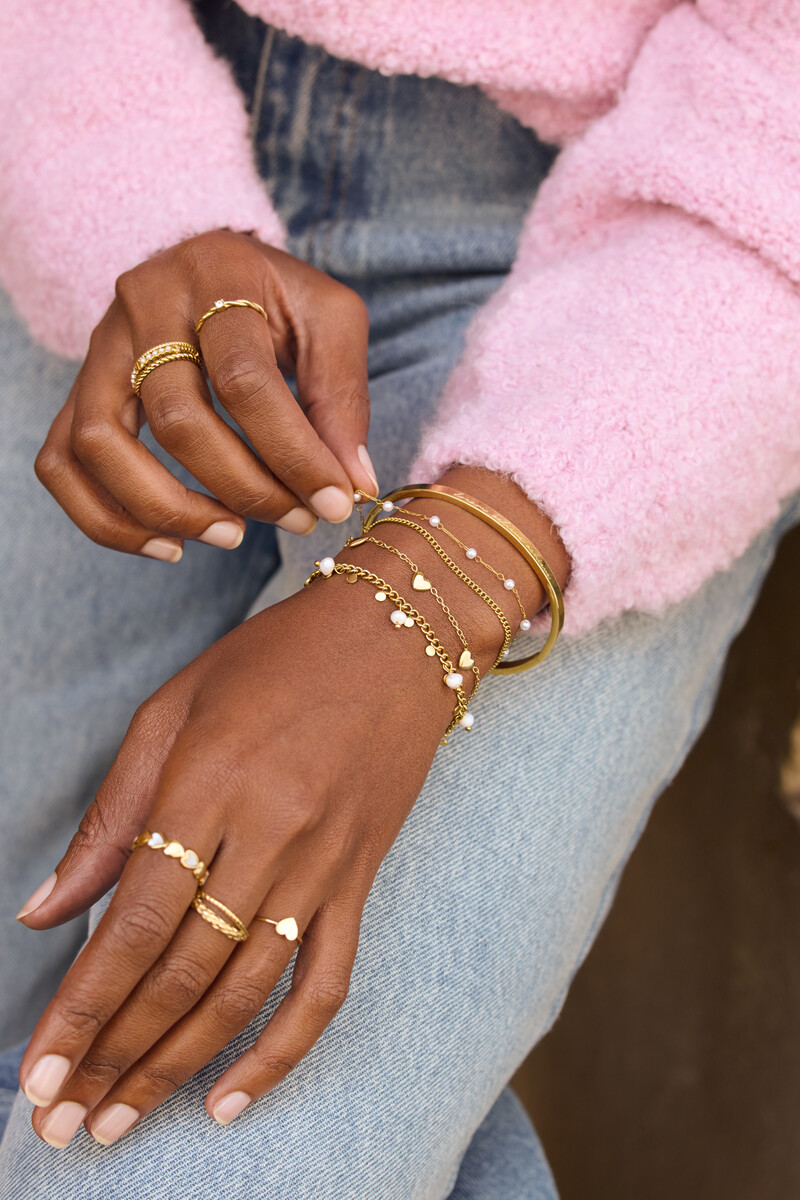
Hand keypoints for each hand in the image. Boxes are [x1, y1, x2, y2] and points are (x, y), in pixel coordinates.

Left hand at [16, 468, 569, 1148]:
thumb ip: (111, 815)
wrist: (399, 634)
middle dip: (115, 1056)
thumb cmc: (274, 658)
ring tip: (121, 1123)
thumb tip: (43, 912)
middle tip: (66, 1123)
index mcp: (208, 783)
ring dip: (177, 1067)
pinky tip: (234, 1099)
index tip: (40, 1073)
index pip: (133, 922)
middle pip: (182, 972)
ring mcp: (324, 863)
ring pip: (244, 992)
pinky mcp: (361, 878)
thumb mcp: (173, 709)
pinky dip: (284, 1051)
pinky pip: (327, 982)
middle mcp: (269, 834)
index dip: (80, 1006)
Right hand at [34, 230, 378, 560]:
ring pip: (100, 443)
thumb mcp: (330, 321)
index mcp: (216, 274)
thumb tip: (350, 484)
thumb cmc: (279, 298)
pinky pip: (62, 463)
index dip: (294, 453)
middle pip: (176, 417)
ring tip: (232, 536)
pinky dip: (107, 520)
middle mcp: (143, 304)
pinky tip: (170, 546)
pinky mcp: (80, 388)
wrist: (214, 265)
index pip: (245, 380)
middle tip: (298, 519)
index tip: (336, 501)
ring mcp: (100, 347)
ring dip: (168, 509)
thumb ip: (342, 398)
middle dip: (246, 487)